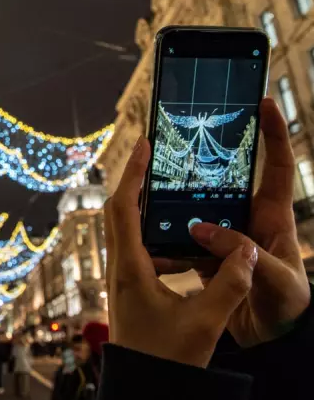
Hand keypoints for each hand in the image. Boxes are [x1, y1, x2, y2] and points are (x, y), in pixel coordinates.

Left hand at [105, 137, 256, 367]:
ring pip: (127, 232)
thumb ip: (229, 285)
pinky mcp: (128, 290)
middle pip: (120, 212)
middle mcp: (118, 268)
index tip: (145, 146)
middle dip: (136, 182)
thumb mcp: (204, 322)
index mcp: (129, 268)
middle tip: (156, 160)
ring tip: (174, 199)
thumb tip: (246, 249)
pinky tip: (186, 253)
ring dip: (147, 212)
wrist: (143, 386)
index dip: (133, 174)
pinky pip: (139, 253)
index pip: (124, 207)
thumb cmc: (166, 358)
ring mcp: (121, 278)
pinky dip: (157, 242)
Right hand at [162, 99, 310, 346]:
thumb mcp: (276, 279)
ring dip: (179, 205)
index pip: (276, 166)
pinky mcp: (210, 258)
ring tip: (155, 191)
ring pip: (198, 211)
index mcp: (273, 217)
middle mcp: (247, 220)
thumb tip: (201, 229)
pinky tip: (152, 242)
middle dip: (205, 163)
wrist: (277, 340)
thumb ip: (242, 253)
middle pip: (225, 182)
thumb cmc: (291, 306)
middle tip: (183, 141)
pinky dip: (169, 242)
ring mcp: (227, 238)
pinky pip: (185, 242)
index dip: (273, 133)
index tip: (262, 103)